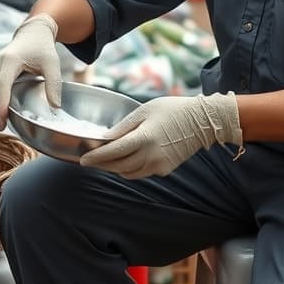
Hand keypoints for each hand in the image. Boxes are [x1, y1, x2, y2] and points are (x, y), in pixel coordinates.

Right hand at [0, 14, 60, 129]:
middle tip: (4, 128)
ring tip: (2, 124)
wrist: (32, 34)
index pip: (1, 87)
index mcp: (10, 60)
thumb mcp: (52, 64)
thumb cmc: (42, 48)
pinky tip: (0, 113)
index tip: (2, 121)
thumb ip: (54, 85)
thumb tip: (55, 107)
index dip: (0, 105)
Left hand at [80, 93, 241, 178]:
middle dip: (102, 164)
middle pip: (118, 166)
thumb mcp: (144, 110)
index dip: (96, 157)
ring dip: (114, 169)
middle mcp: (150, 156)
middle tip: (89, 160)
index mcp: (143, 138)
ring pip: (128, 173)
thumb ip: (124, 126)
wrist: (201, 122)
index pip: (113, 152)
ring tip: (104, 161)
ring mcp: (158, 165)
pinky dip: (129, 170)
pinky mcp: (165, 170)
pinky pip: (141, 173)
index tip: (83, 159)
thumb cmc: (172, 110)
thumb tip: (105, 137)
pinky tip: (125, 162)